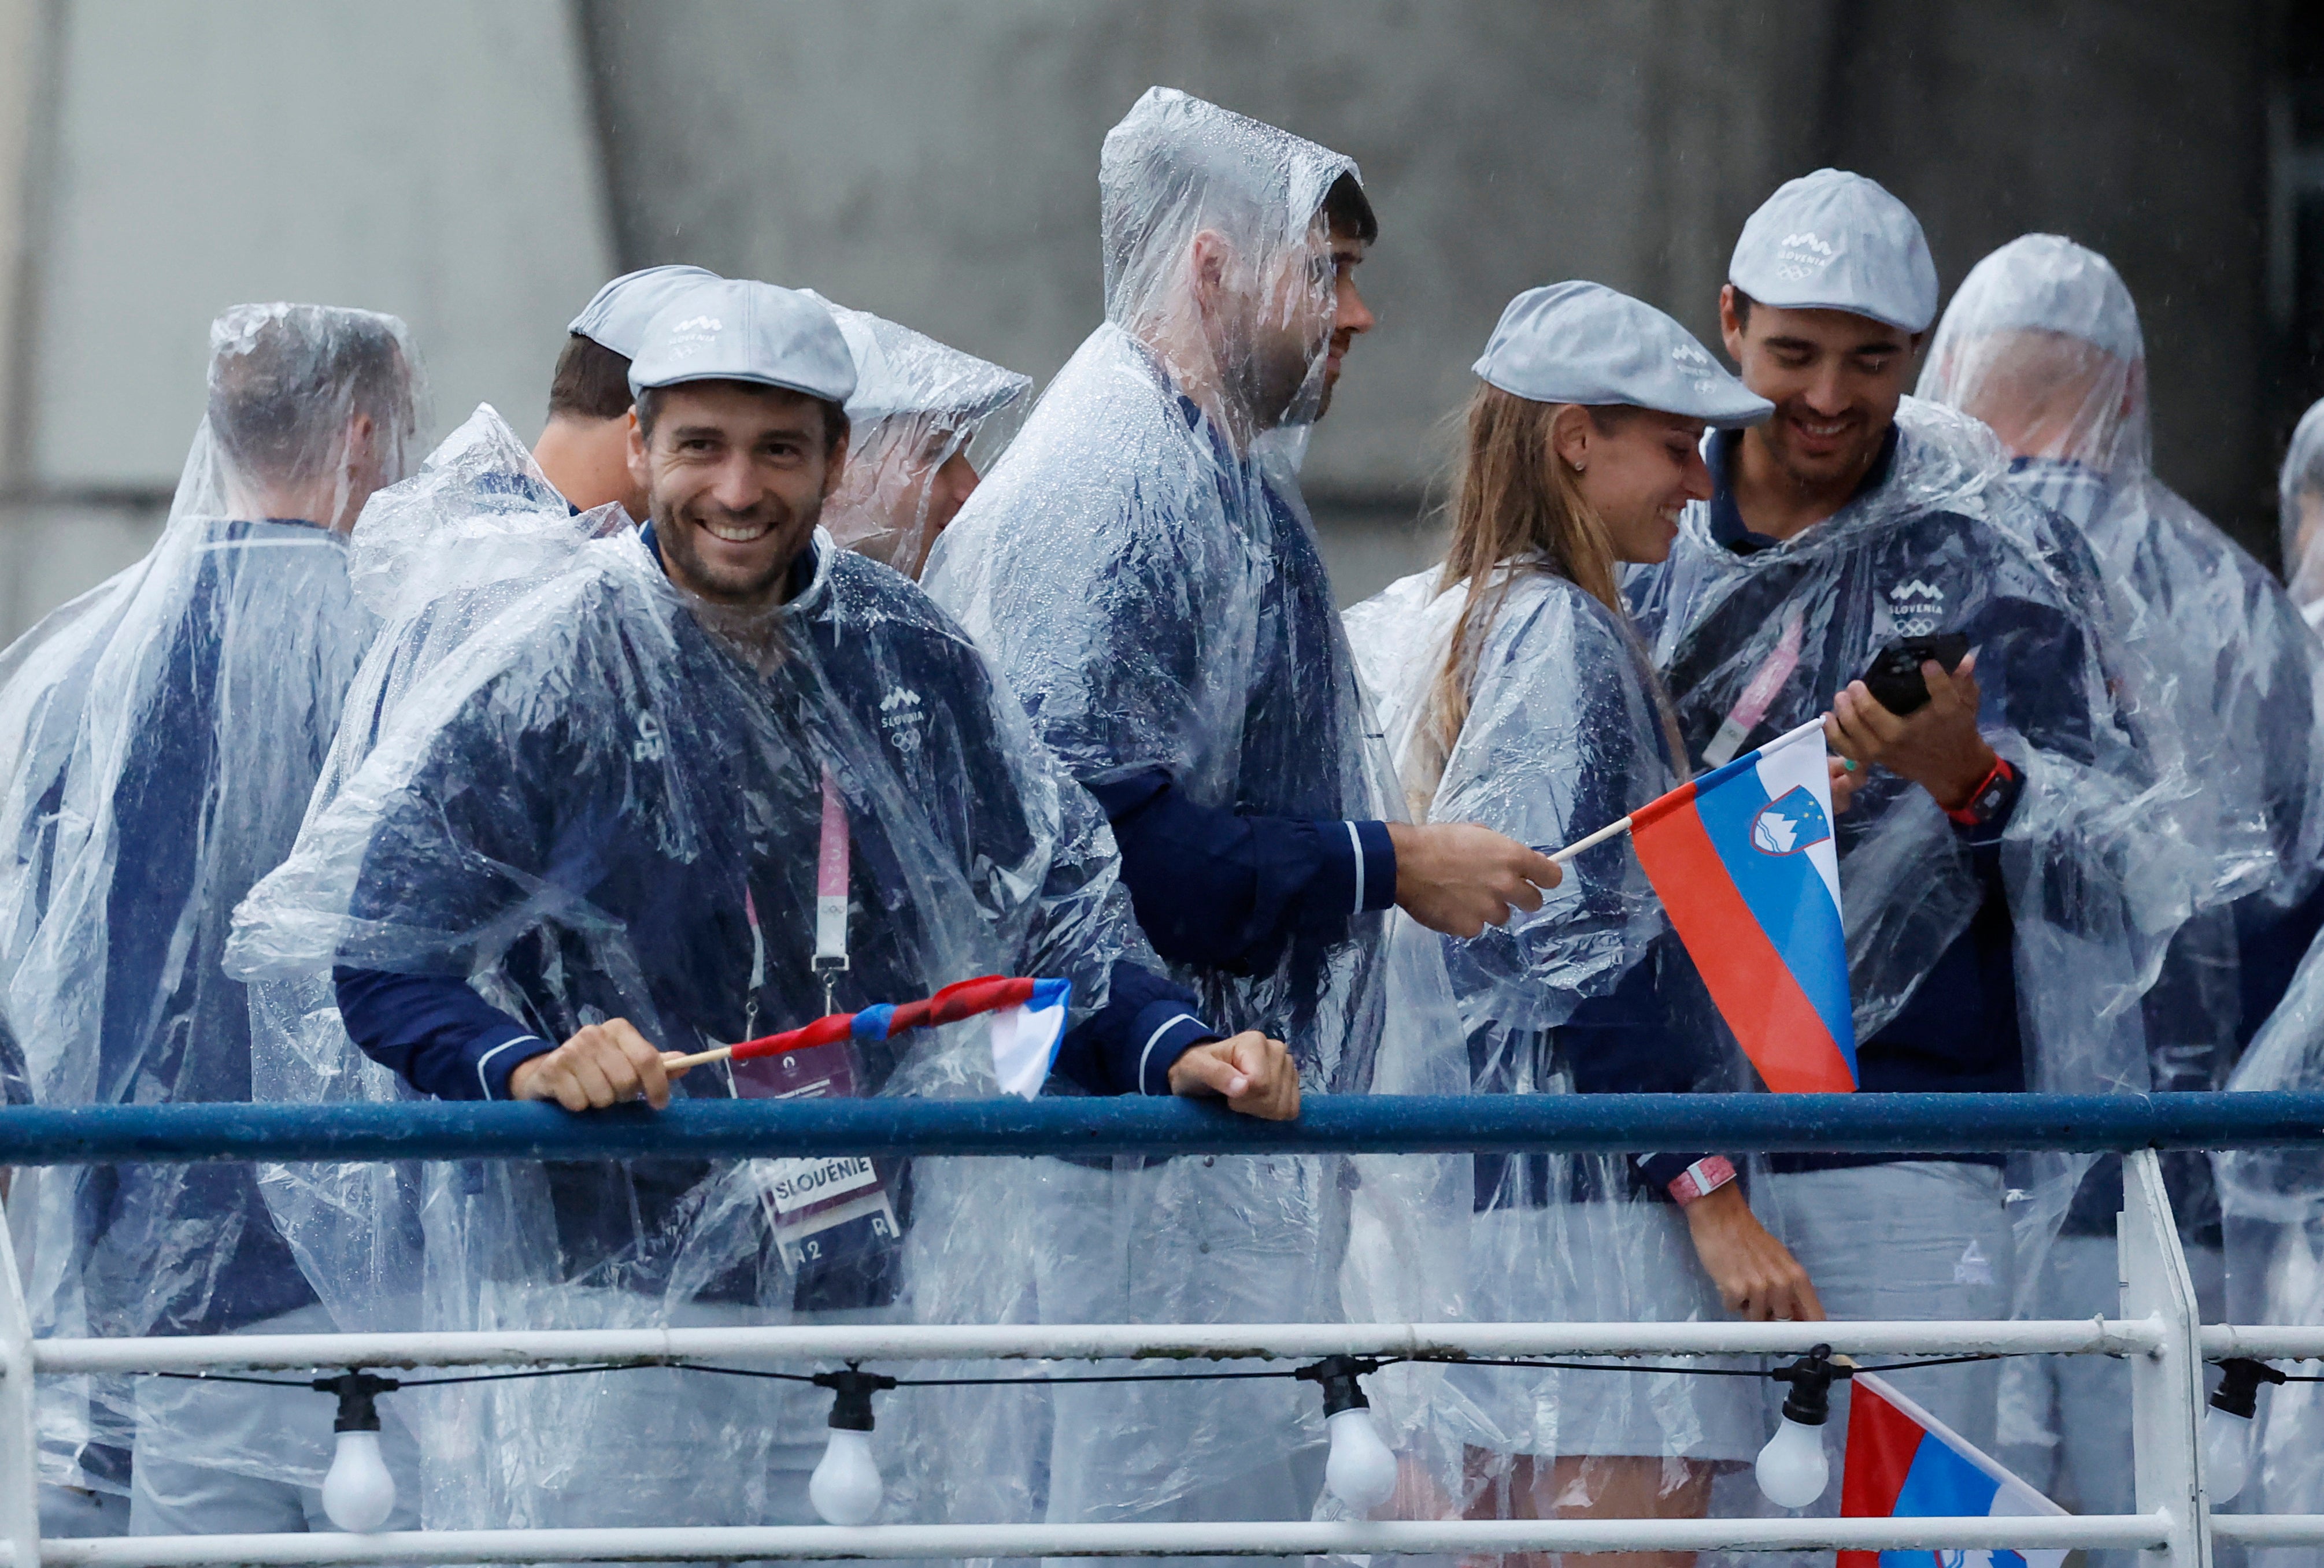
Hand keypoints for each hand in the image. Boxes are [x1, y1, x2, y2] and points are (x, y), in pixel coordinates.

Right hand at [508, 1018, 686, 1110]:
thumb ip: (655, 1064)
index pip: (648, 1059)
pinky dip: (579, 1106)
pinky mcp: (552, 1068)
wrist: (546, 1073)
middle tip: (613, 1095)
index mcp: (619, 1029)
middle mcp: (594, 1033)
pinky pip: (579, 1102)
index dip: (658, 1085)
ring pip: (603, 1095)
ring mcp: (571, 1049)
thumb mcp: (626, 1063)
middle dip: (623, 1096)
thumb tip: (687, 1063)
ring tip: (592, 1094)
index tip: (659, 1104)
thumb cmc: (595, 1069)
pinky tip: (573, 1096)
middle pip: (627, 1081)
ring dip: (600, 1104)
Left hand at [1168, 1030, 1299, 1119]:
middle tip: (1233, 1100)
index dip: (1242, 1099)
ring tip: (1245, 1100)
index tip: (1226, 1096)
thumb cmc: (1198, 1067)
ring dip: (1262, 1112)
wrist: (1204, 1070)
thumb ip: (1216, 1074)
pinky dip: (1275, 1113)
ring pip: (1284, 1105)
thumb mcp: (1196, 1068)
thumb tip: (1243, 1087)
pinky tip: (1259, 1104)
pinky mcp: (1293, 1081)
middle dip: (1251, 1106)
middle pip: (1273, 1096)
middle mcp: (1277, 1049)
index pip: (1260, 1084)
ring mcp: (1287, 1065)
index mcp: (1255, 1042)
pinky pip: (1293, 1108)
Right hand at [1386, 822, 1561, 938]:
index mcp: (1512, 857)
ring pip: (1502, 916)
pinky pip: (1476, 927)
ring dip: (1488, 909)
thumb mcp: (1476, 833)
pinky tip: (1449, 905)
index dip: (1546, 878)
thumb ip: (1500, 850)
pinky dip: (1466, 919)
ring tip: (1463, 895)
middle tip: (1497, 890)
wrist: (1403, 864)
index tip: (1538, 879)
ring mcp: (1489, 910)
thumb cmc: (1437, 841)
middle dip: (1520, 897)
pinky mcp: (1469, 928)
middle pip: (1534, 902)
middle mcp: (1507, 886)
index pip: (1552, 876)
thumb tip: (1510, 861)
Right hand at [1681, 1183, 1822, 1322]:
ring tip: (1741, 1284)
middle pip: (1781, 1321)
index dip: (1809, 1333)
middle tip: (1757, 1298)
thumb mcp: (1780, 1261)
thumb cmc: (1751, 1239)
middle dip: (1769, 1315)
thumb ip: (1790, 1288)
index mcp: (1797, 1277)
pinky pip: (1734, 1309)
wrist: (1722, 1218)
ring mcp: (1759, 1287)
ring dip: (1746, 1307)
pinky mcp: (1736, 1289)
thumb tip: (1795, 1318)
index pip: (1814, 1317)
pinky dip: (1729, 1300)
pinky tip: (1728, 1281)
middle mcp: (1782, 1284)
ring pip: (1756, 1318)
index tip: (1802, 1341)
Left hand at [1824, 651, 1996, 810]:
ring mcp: (1888, 749)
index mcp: (1937, 719)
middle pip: (1873, 715)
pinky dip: (1835, 734)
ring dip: (1844, 713)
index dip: (1935, 676)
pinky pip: (1849, 749)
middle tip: (1855, 684)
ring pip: (1856, 734)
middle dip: (1859, 696)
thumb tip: (1965, 658)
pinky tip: (1828, 717)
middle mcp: (1907, 735)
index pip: (1941, 695)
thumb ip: (1963, 681)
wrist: (1952, 769)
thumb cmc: (1956, 731)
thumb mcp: (1967, 703)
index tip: (1927, 663)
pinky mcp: (1877, 758)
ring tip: (1840, 697)